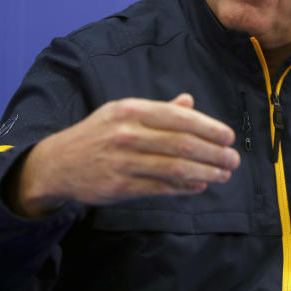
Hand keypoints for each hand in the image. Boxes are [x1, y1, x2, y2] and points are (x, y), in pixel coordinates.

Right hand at [7, 95, 239, 216]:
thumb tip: (189, 102)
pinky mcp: (119, 187)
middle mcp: (127, 134)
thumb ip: (158, 109)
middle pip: (182, 144)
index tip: (229, 137)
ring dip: (205, 172)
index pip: (180, 118)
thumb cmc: (97, 134)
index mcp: (132, 110)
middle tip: (233, 160)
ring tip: (223, 174)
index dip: (209, 128)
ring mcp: (123, 162)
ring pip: (175, 168)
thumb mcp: (122, 112)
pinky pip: (161, 188)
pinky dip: (184, 188)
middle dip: (214, 153)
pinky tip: (199, 185)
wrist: (57, 164)